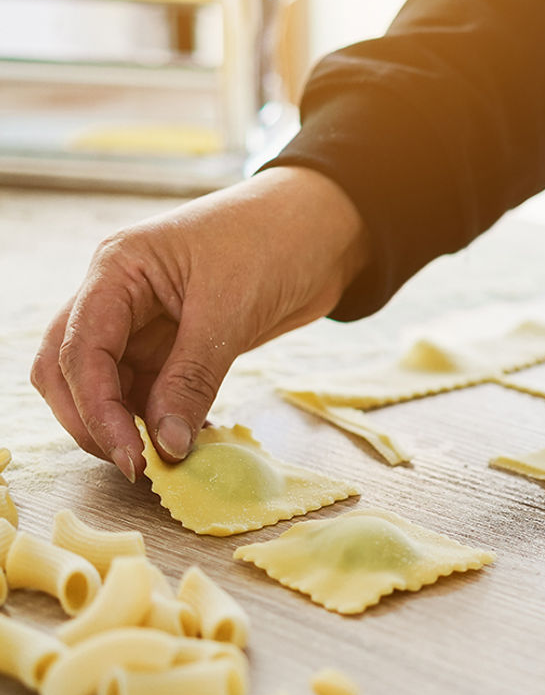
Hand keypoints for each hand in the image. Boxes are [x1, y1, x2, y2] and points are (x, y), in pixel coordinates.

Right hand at [31, 167, 367, 479]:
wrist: (323, 228)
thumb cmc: (275, 240)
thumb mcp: (231, 310)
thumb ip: (193, 378)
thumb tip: (167, 444)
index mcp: (118, 269)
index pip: (80, 350)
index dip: (97, 411)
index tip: (132, 457)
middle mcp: (119, 296)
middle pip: (71, 370)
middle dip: (93, 421)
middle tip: (139, 466)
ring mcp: (145, 321)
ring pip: (108, 385)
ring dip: (128, 424)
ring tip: (169, 458)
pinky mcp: (176, 344)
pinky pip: (149, 390)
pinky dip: (159, 418)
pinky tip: (188, 439)